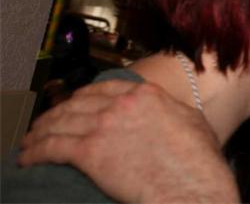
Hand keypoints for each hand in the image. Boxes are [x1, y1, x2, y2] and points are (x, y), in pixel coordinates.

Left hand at [18, 80, 238, 202]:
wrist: (190, 185)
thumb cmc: (199, 161)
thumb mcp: (193, 122)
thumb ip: (174, 112)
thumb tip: (171, 113)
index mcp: (146, 95)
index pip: (106, 87)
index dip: (85, 95)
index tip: (76, 102)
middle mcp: (122, 104)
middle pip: (79, 103)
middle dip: (58, 112)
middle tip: (47, 121)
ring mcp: (104, 126)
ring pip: (61, 122)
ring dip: (41, 130)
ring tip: (31, 139)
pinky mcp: (89, 152)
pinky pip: (52, 147)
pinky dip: (36, 150)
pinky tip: (28, 157)